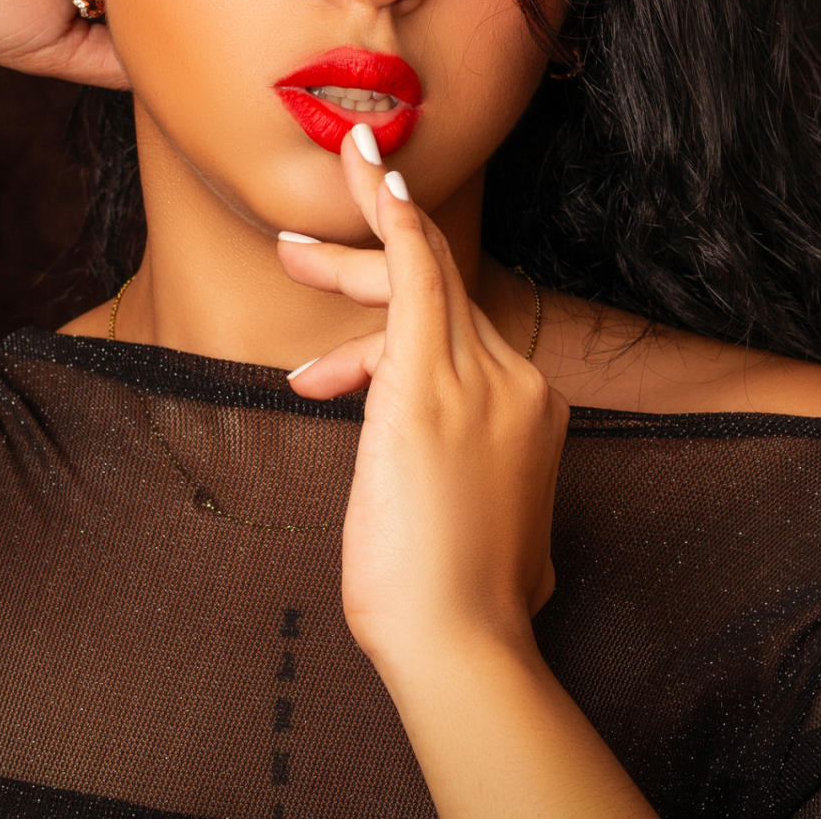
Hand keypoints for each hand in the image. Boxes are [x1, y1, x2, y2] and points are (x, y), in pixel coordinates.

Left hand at [276, 128, 569, 670]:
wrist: (462, 644)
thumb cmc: (462, 615)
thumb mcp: (490, 541)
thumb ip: (481, 500)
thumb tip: (456, 508)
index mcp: (531, 418)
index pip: (460, 342)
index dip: (393, 325)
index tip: (361, 302)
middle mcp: (518, 385)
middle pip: (443, 298)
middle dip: (364, 274)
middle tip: (296, 256)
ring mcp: (483, 382)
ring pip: (419, 281)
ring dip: (351, 259)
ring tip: (288, 252)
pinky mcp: (434, 385)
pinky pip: (420, 274)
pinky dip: (396, 221)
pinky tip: (373, 176)